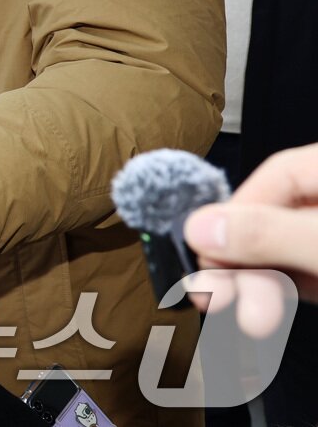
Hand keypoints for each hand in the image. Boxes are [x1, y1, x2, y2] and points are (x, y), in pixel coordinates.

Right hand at [184, 142, 317, 335]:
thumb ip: (270, 234)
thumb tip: (199, 226)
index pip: (276, 175)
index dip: (237, 211)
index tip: (208, 249)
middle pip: (273, 221)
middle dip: (245, 263)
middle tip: (216, 297)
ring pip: (284, 255)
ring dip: (259, 288)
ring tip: (253, 322)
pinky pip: (299, 277)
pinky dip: (279, 294)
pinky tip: (267, 312)